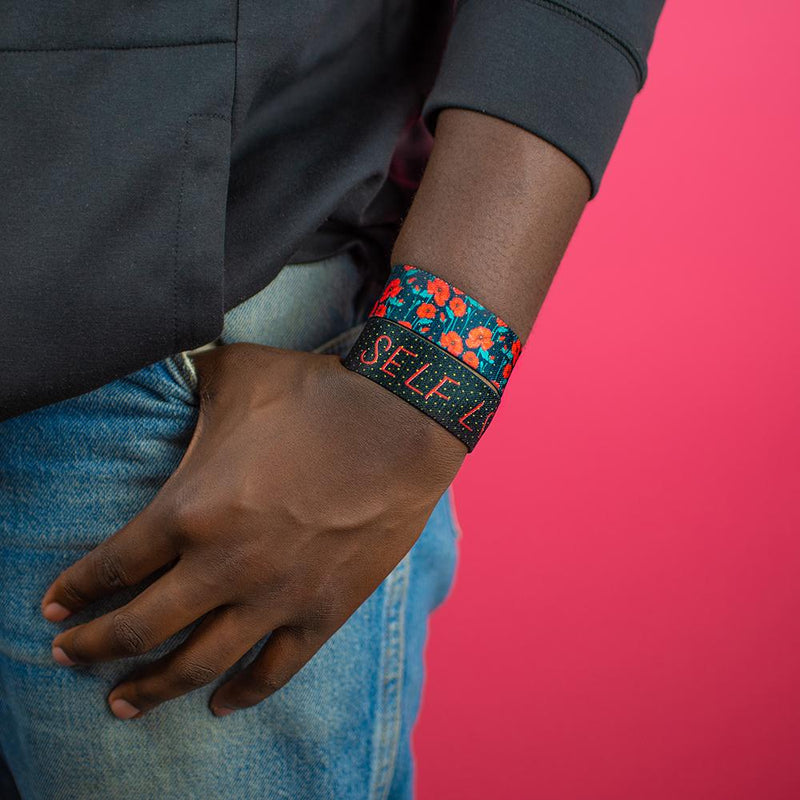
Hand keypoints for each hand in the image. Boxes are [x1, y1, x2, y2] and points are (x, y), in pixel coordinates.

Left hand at [40, 343, 464, 718]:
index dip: (76, 592)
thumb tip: (165, 351)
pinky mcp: (322, 611)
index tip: (56, 610)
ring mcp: (275, 595)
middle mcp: (224, 565)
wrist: (400, 422)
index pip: (112, 566)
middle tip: (68, 659)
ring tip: (121, 704)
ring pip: (197, 665)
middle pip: (139, 628)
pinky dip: (242, 693)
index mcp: (191, 508)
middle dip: (93, 648)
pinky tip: (220, 704)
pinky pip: (274, 671)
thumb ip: (188, 377)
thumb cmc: (316, 394)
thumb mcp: (239, 374)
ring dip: (151, 689)